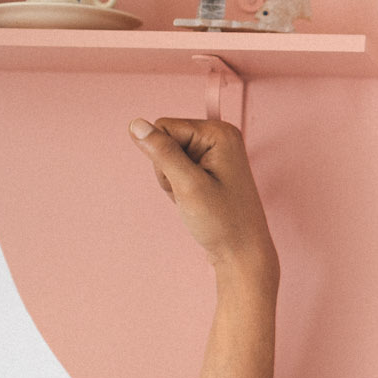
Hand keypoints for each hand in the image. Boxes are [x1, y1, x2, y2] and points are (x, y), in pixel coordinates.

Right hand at [129, 116, 278, 276]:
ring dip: (172, 181)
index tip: (185, 180)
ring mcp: (216, 153)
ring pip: (168, 157)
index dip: (163, 156)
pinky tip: (194, 201)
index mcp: (219, 132)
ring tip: (193, 199)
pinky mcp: (210, 168)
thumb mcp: (187, 186)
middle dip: (167, 170)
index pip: (164, 126)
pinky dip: (178, 187)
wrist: (241, 253)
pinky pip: (178, 170)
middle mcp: (220, 136)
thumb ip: (162, 152)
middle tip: (189, 193)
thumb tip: (136, 124)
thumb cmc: (222, 223)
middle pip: (165, 140)